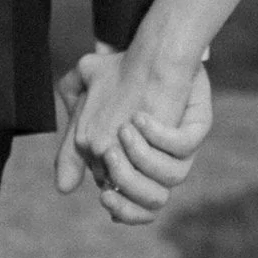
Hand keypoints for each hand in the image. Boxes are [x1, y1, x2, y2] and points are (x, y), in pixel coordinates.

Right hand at [54, 38, 210, 222]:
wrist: (148, 49)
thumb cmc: (114, 84)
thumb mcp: (83, 117)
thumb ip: (71, 154)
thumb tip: (64, 188)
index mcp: (136, 169)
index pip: (133, 208)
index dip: (121, 207)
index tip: (105, 194)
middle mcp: (161, 162)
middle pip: (153, 200)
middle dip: (130, 185)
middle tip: (109, 155)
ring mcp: (178, 146)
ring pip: (173, 177)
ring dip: (145, 160)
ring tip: (125, 129)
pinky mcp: (193, 123)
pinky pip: (185, 144)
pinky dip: (162, 136)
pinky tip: (141, 117)